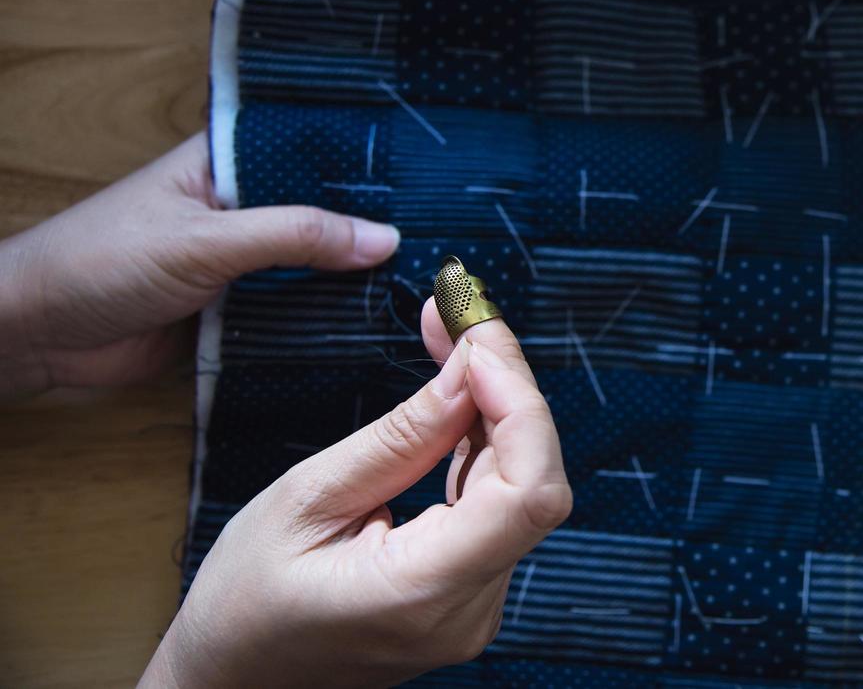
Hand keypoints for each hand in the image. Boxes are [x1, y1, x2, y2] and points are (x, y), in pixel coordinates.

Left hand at [0, 133, 399, 396]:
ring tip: (431, 278)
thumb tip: (382, 238)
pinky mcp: (236, 312)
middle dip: (372, 224)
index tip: (436, 171)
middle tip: (449, 233)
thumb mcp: (206, 239)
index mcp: (230, 162)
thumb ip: (294, 236)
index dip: (367, 160)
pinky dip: (329, 318)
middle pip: (323, 210)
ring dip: (355, 277)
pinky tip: (379, 322)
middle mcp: (242, 206)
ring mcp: (241, 261)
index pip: (313, 148)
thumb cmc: (100, 262)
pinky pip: (296, 311)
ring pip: (315, 264)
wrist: (35, 337)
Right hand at [141, 311, 571, 687]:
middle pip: (533, 479)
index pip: (528, 493)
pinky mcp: (469, 590)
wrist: (229, 682)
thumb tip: (473, 368)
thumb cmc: (244, 602)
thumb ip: (403, 435)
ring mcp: (475, 606)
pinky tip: (458, 390)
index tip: (480, 338)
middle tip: (462, 311)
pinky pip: (499, 501)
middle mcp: (468, 609)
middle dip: (507, 385)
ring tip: (452, 332)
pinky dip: (483, 438)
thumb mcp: (307, 499)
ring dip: (496, 402)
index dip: (520, 405)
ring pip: (522, 483)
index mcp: (422, 593)